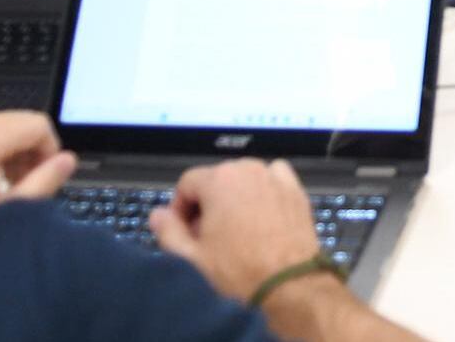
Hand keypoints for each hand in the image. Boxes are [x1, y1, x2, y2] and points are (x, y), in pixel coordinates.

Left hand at [0, 112, 75, 216]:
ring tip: (1, 188)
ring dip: (9, 152)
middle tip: (24, 185)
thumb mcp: (4, 210)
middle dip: (29, 151)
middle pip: (17, 122)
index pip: (37, 124)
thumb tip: (65, 162)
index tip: (46, 173)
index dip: (50, 149)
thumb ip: (43, 182)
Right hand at [151, 159, 326, 302]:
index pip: (188, 182)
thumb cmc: (240, 271)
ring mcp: (275, 178)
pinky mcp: (296, 190)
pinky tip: (261, 218)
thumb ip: (169, 231)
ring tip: (234, 233)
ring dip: (234, 199)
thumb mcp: (192, 257)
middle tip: (206, 238)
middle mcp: (249, 170)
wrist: (289, 285)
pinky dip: (264, 193)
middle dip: (207, 206)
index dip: (180, 208)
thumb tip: (158, 215)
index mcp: (220, 180)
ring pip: (244, 180)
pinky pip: (272, 181)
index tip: (183, 229)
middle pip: (216, 180)